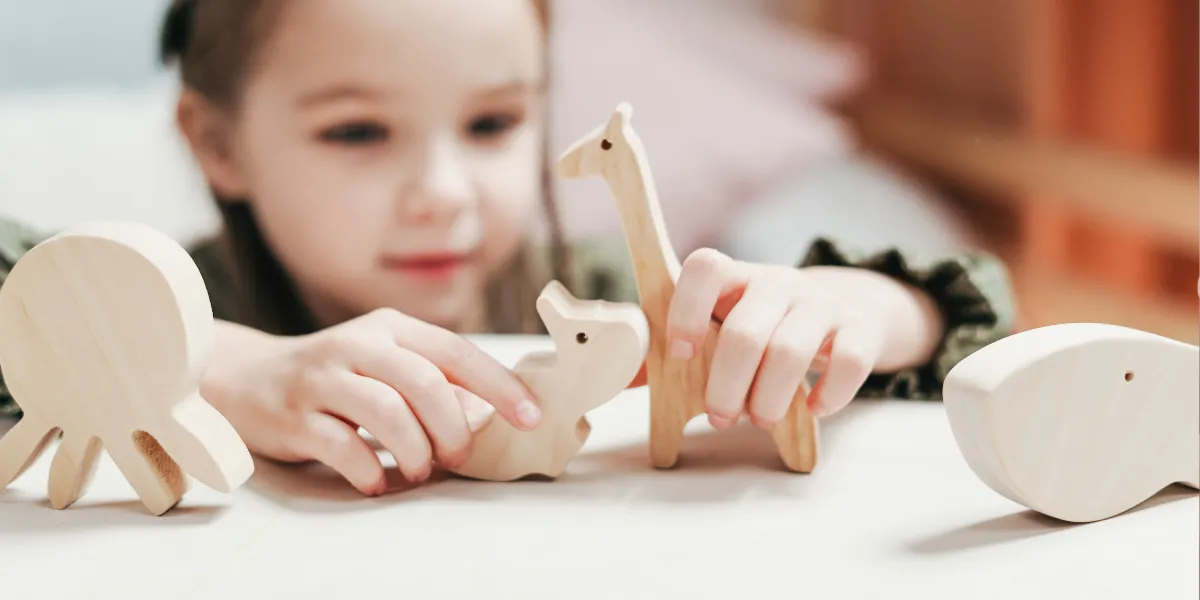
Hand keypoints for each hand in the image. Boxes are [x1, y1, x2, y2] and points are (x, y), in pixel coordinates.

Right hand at [202, 309, 541, 495]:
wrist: (243, 378)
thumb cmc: (333, 377)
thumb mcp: (385, 365)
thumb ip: (434, 382)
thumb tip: (491, 411)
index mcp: (390, 329)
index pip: (456, 352)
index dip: (498, 385)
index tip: (530, 416)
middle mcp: (357, 345)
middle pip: (425, 383)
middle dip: (453, 427)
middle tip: (457, 456)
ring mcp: (322, 379)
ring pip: (387, 412)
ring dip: (414, 451)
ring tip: (417, 469)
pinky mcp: (294, 415)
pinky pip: (342, 447)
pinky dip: (368, 471)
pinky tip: (375, 481)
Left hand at [663, 249, 916, 426]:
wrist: (844, 309)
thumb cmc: (763, 325)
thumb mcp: (721, 324)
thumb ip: (673, 348)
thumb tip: (620, 375)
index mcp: (733, 276)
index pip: (705, 267)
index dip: (686, 309)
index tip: (682, 353)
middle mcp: (777, 281)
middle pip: (746, 331)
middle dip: (727, 385)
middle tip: (721, 418)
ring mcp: (820, 303)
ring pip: (791, 351)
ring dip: (770, 398)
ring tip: (760, 419)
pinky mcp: (859, 329)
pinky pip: (849, 362)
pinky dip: (828, 394)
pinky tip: (813, 409)